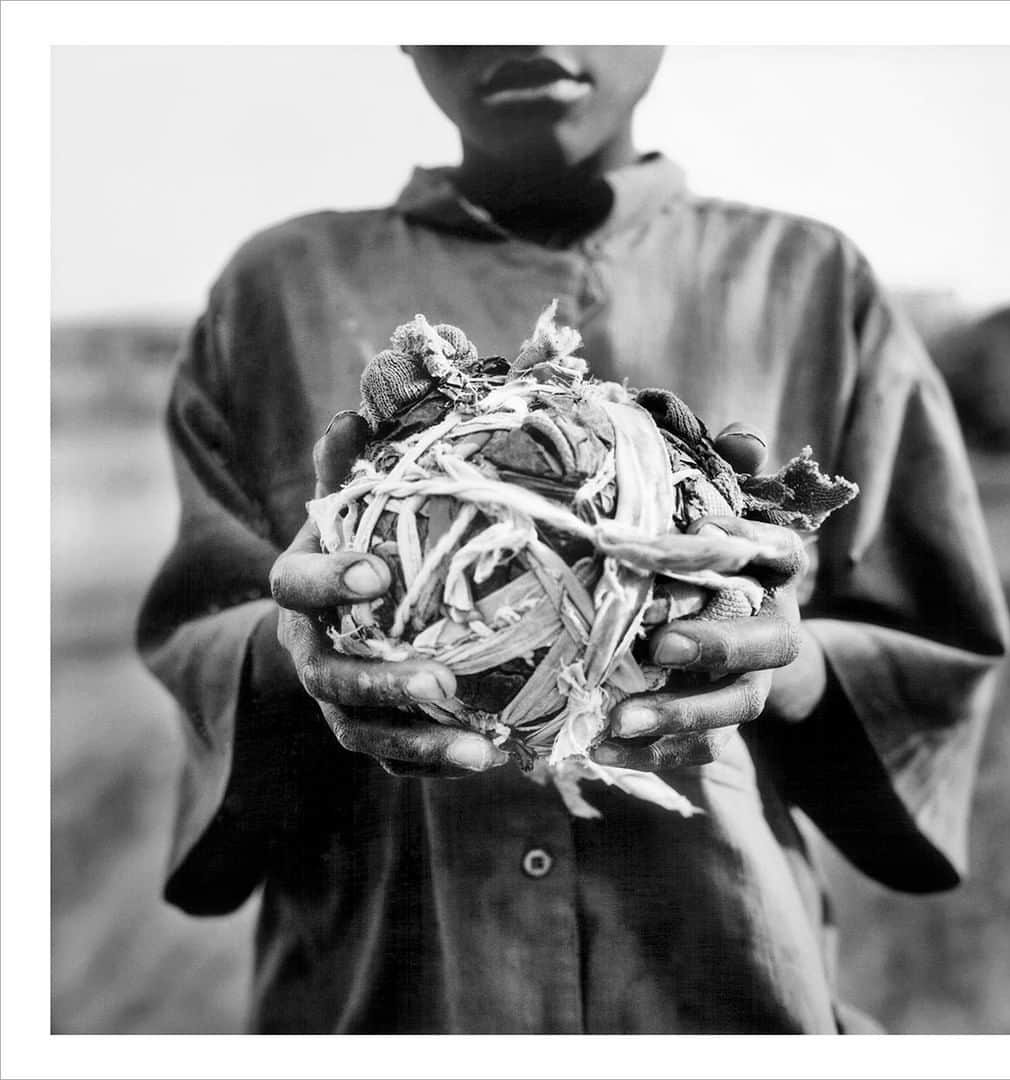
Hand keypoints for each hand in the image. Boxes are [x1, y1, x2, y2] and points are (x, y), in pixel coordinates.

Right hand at [269, 411, 508, 778]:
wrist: (336, 614)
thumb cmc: (352, 547)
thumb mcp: (344, 505)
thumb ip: (346, 467)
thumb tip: (355, 411)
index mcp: (300, 591)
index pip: (297, 587)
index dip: (331, 580)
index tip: (377, 571)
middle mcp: (309, 651)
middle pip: (329, 676)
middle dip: (379, 681)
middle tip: (441, 680)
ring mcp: (333, 700)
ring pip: (361, 732)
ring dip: (418, 741)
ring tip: (481, 753)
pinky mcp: (363, 732)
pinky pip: (392, 759)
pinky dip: (433, 761)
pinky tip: (488, 757)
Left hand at [591, 421, 824, 771]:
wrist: (717, 629)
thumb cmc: (694, 559)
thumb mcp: (702, 508)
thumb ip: (718, 473)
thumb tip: (746, 440)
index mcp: (770, 573)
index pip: (783, 554)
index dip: (757, 544)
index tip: (705, 530)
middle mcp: (772, 629)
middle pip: (769, 645)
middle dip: (717, 647)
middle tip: (662, 647)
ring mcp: (750, 683)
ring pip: (734, 707)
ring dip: (678, 717)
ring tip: (617, 720)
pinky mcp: (720, 726)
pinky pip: (699, 750)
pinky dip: (652, 755)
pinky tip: (599, 752)